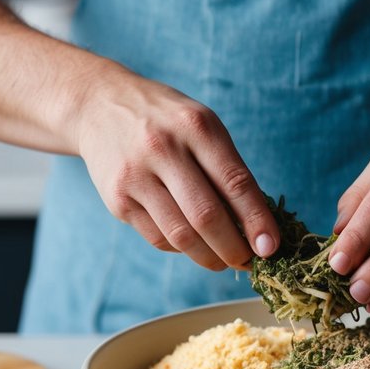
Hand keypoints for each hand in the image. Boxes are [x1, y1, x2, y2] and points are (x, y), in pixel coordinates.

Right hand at [75, 70, 278, 270]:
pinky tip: (192, 244)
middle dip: (234, 249)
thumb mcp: (201, 125)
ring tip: (224, 261)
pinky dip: (182, 249)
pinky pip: (158, 238)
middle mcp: (164, 149)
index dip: (257, 221)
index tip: (271, 248)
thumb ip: (227, 169)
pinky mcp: (118, 200)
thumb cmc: (166, 122)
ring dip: (209, 257)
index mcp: (196, 127)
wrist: (98, 106)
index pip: (235, 183)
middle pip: (207, 216)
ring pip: (181, 235)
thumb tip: (257, 226)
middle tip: (248, 262)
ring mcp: (136, 176)